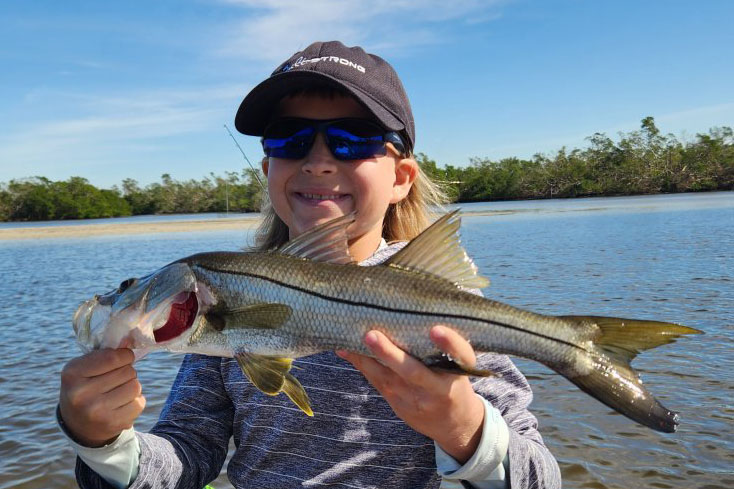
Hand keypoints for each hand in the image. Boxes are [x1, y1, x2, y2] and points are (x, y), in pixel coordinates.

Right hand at [59, 349, 144, 446]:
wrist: (79, 425)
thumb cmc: (85, 387)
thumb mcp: (84, 368)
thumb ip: (105, 354)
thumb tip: (129, 339)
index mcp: (72, 373)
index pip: (114, 357)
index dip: (125, 356)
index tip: (122, 359)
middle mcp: (81, 394)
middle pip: (127, 371)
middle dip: (126, 372)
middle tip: (115, 381)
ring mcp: (96, 411)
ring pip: (136, 386)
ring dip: (132, 387)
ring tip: (118, 392)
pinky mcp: (112, 424)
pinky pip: (139, 403)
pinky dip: (135, 401)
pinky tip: (122, 405)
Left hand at [337, 325, 484, 462]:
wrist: (453, 425)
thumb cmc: (453, 382)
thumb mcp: (460, 366)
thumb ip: (448, 346)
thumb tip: (415, 315)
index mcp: (458, 372)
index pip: (459, 355)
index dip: (448, 343)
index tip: (436, 330)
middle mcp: (436, 388)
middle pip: (413, 371)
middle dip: (389, 354)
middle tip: (371, 335)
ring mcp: (414, 399)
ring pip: (386, 377)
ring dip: (365, 359)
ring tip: (348, 341)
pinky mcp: (398, 404)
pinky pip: (377, 381)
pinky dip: (360, 363)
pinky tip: (344, 350)